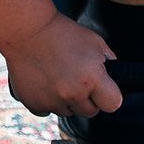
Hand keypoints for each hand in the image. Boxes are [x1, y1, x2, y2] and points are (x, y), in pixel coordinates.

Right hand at [2, 13, 121, 118]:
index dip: (111, 97)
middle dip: (88, 99)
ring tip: (60, 78)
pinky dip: (47, 102)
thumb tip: (115, 77)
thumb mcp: (96, 43)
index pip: (113, 104)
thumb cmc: (63, 33)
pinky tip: (46, 83)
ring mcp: (51, 100)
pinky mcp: (33, 103)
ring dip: (67, 101)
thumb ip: (109, 63)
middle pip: (90, 111)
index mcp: (92, 78)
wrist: (28, 31)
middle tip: (80, 81)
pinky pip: (46, 112)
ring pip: (67, 112)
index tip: (106, 92)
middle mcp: (72, 93)